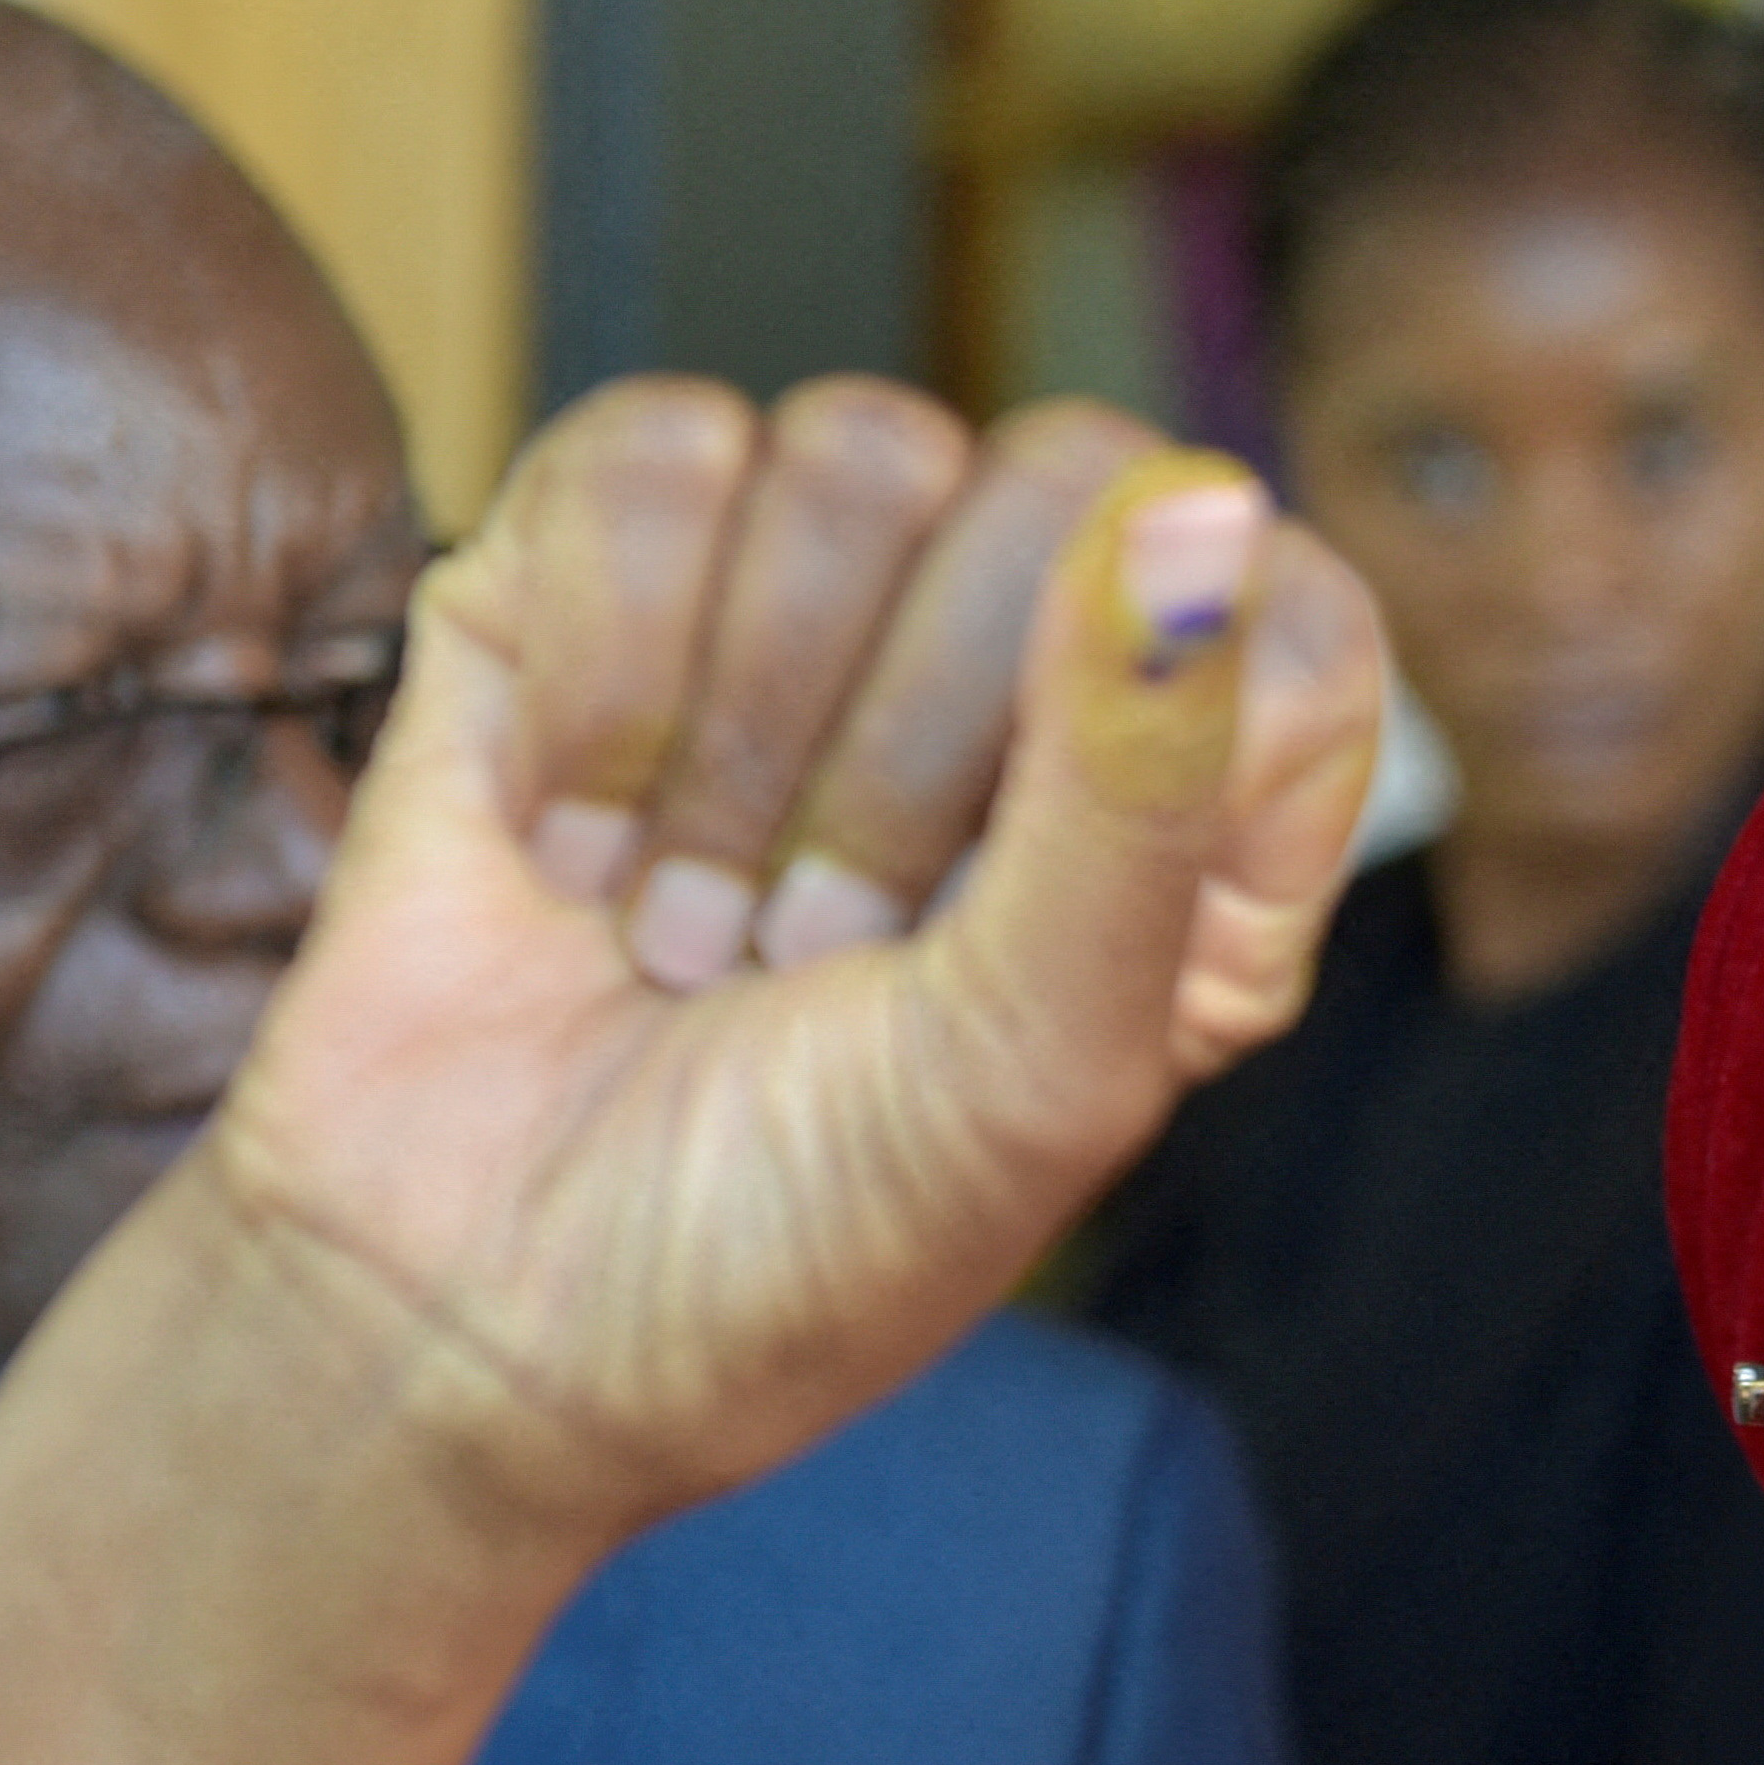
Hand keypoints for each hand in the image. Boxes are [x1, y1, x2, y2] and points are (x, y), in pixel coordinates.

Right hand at [206, 379, 1382, 1552]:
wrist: (470, 1314)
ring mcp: (814, 607)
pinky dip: (599, 679)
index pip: (1292, 607)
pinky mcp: (593, 569)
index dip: (1171, 716)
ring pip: (858, 450)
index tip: (1035, 896)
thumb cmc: (798, 1235)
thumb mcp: (1035, 1062)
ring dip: (749, 732)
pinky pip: (650, 454)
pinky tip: (567, 841)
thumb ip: (1141, 788)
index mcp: (1193, 824)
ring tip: (687, 927)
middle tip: (817, 954)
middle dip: (917, 750)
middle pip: (1064, 480)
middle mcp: (1027, 682)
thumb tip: (1210, 506)